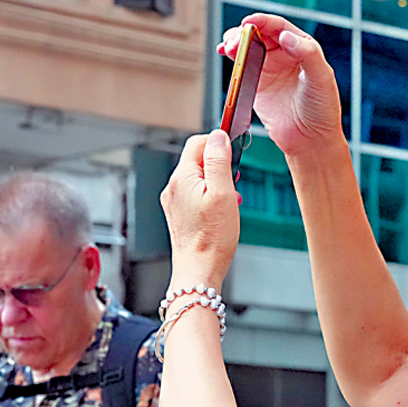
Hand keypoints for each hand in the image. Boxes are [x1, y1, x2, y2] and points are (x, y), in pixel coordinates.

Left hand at [161, 130, 241, 284]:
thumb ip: (219, 160)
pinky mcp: (178, 214)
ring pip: (198, 178)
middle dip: (219, 166)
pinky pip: (195, 194)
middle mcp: (173, 187)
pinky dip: (210, 197)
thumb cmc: (212, 238)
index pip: (198, 142)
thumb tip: (218, 136)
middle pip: (198, 160)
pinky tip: (220, 213)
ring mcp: (174, 201)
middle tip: (233, 184)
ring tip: (228, 202)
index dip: (218, 142)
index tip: (234, 152)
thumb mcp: (223, 192)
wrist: (199, 270)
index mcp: (182, 177)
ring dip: (216, 183)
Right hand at [218, 14, 341, 154]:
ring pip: (247, 47)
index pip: (279, 27)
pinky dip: (231, 58)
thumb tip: (285, 36)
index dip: (263, 21)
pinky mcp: (256, 84)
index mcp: (302, 47)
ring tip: (228, 47)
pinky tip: (224, 53)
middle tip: (235, 41)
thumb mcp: (321, 78)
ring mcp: (268, 68)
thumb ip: (307, 54)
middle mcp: (284, 54)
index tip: (249, 22)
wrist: (311, 139)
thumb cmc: (322, 108)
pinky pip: (241, 66)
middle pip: (258, 34)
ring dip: (234, 42)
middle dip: (244, 32)